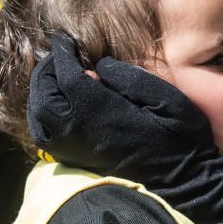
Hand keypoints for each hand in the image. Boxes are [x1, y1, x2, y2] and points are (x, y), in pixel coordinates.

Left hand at [27, 34, 222, 223]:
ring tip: (57, 78)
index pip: (66, 76)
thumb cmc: (182, 140)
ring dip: (41, 93)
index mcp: (103, 114)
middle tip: (59, 56)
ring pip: (39, 117)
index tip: (64, 39)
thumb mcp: (168, 100)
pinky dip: (43, 114)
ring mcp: (76, 150)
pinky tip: (59, 104)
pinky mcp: (76, 161)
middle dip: (47, 71)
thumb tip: (98, 67)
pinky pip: (45, 135)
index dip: (62, 53)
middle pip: (44, 96)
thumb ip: (131, 79)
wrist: (183, 185)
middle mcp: (81, 133)